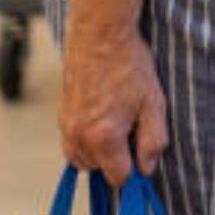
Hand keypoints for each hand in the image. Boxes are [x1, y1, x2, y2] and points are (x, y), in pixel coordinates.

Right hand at [58, 26, 168, 185]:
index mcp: (104, 136)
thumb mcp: (154, 103)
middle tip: (133, 132)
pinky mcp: (60, 117)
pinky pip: (72, 144)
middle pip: (99, 170)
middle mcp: (79, 136)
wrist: (99, 36)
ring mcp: (66, 127)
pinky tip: (104, 120)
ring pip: (82, 160)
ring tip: (119, 124)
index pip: (119, 177)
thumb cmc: (130, 66)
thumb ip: (153, 141)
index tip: (143, 157)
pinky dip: (87, 142)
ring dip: (101, 153)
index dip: (136, 171)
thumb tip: (147, 168)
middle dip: (118, 160)